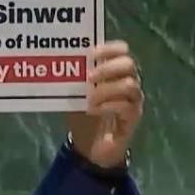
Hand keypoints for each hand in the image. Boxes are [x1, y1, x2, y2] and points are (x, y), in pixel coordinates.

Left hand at [65, 41, 143, 170]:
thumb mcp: (74, 95)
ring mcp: (133, 99)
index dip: (108, 48)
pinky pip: (127, 106)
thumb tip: (60, 60)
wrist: (89, 147)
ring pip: (130, 84)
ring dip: (106, 89)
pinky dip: (108, 105)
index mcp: (114, 71)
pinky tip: (94, 109)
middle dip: (107, 68)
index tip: (91, 54)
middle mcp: (128, 81)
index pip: (121, 49)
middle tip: (89, 77)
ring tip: (89, 98)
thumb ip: (73, 79)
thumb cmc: (83, 115)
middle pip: (129, 64)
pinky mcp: (133, 117)